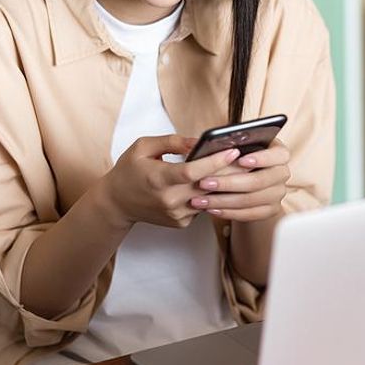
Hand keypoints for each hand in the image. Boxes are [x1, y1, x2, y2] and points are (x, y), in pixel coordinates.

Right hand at [99, 135, 241, 228]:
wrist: (116, 203)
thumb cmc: (128, 171)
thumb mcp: (143, 147)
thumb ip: (172, 142)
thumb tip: (198, 141)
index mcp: (158, 179)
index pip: (192, 172)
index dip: (214, 162)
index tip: (232, 151)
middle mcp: (168, 200)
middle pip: (207, 186)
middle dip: (229, 172)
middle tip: (248, 158)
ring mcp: (175, 214)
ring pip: (209, 198)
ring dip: (224, 185)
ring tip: (241, 170)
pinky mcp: (180, 222)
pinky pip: (202, 207)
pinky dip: (210, 196)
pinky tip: (219, 184)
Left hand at [188, 139, 290, 221]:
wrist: (249, 176)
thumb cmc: (241, 155)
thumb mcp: (238, 145)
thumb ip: (232, 144)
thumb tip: (217, 146)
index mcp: (279, 153)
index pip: (279, 155)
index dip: (260, 158)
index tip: (240, 160)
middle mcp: (282, 173)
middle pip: (259, 181)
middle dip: (229, 183)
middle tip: (205, 183)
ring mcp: (278, 193)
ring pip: (250, 200)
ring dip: (222, 200)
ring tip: (201, 199)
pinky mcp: (271, 210)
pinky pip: (249, 214)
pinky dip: (228, 212)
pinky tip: (212, 208)